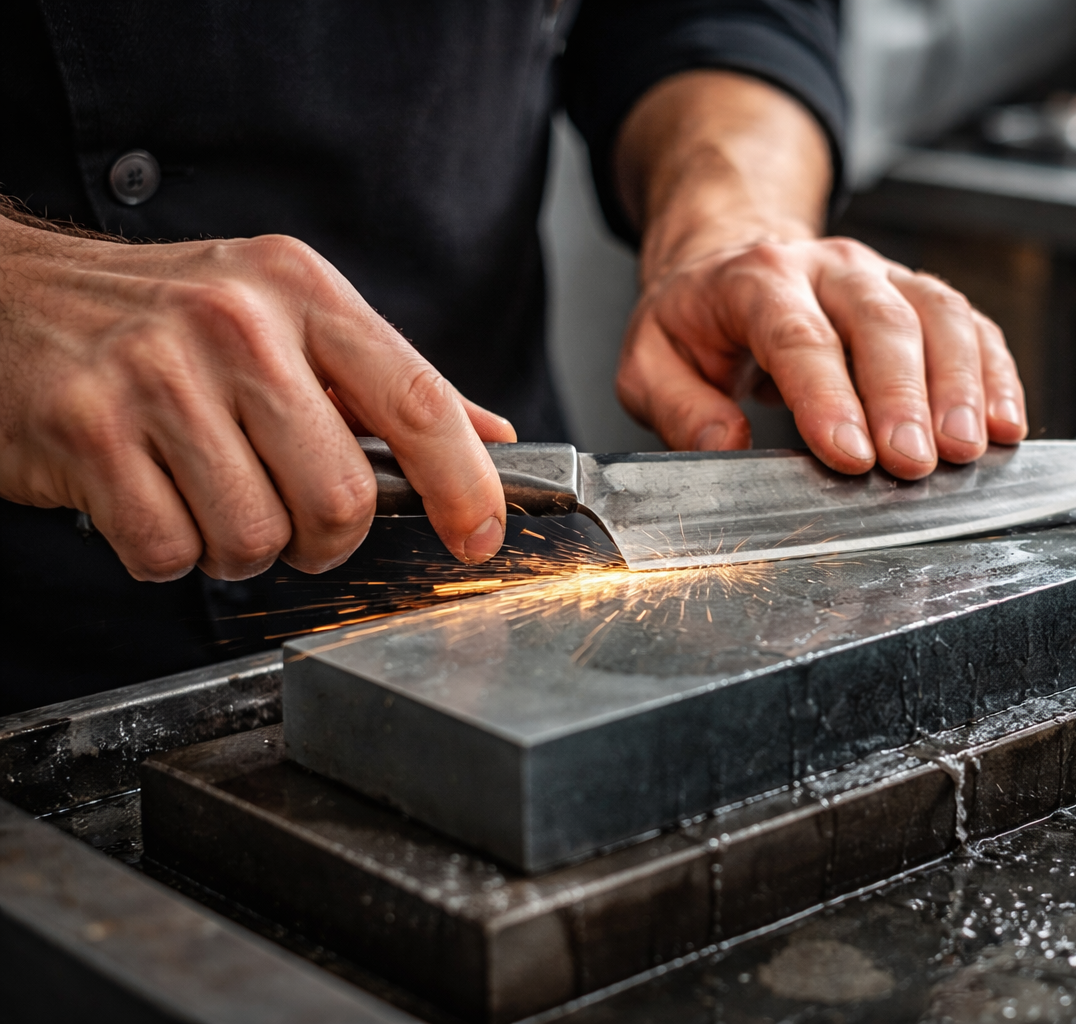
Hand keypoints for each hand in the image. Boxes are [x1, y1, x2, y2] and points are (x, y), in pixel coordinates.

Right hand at [0, 215, 513, 581]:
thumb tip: (490, 438)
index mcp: (301, 289)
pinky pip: (168, 551)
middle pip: (340, 496)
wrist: (7, 295)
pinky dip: (167, 552)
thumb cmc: (163, 318)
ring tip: (207, 496)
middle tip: (290, 516)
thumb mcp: (285, 316)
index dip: (465, 486)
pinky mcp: (85, 428)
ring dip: (238, 549)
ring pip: (254, 537)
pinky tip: (149, 500)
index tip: (478, 537)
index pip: (418, 401)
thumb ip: (387, 382)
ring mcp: (155, 373)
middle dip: (324, 537)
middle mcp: (235, 322)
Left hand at [613, 71, 1024, 479]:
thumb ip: (678, 407)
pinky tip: (1005, 422)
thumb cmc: (696, 320)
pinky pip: (971, 324)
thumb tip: (724, 443)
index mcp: (755, 279)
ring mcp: (883, 275)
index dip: (827, 397)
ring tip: (970, 449)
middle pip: (880, 321)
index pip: (797, 335)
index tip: (850, 454)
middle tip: (915, 462)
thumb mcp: (650, 362)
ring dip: (961, 385)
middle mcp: (828, 268)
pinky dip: (995, 373)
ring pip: (938, 314)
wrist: (731, 260)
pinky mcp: (920, 295)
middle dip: (903, 396)